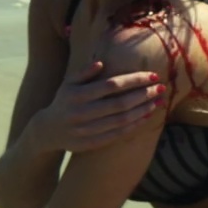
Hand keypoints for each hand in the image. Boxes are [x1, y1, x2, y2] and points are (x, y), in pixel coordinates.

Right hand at [29, 60, 164, 152]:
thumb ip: (83, 73)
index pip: (111, 85)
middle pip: (119, 103)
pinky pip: (117, 134)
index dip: (134, 80)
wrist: (47, 131)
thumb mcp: (68, 84)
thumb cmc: (63, 101)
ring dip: (142, 110)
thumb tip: (101, 63)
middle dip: (143, 95)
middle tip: (160, 88)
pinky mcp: (91, 143)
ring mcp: (86, 130)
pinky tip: (146, 116)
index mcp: (77, 94)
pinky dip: (134, 125)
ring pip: (121, 120)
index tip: (152, 75)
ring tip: (157, 101)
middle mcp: (81, 112)